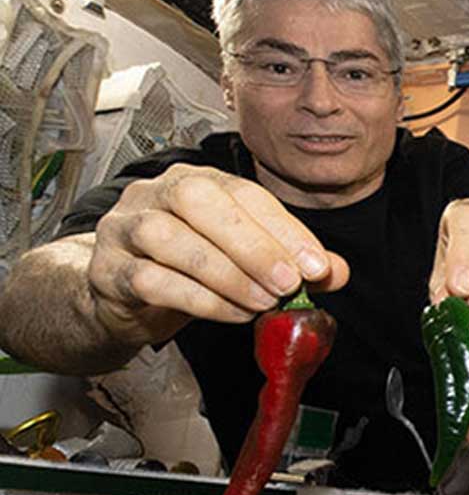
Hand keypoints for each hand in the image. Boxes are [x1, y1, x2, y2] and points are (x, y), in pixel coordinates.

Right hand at [86, 164, 348, 345]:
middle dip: (251, 244)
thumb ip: (290, 261)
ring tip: (263, 302)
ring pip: (167, 238)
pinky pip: (150, 280)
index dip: (284, 228)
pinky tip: (233, 314)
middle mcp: (154, 193)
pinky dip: (200, 300)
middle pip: (198, 201)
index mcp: (195, 180)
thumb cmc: (188, 270)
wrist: (124, 299)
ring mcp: (123, 229)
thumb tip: (336, 271)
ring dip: (225, 273)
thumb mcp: (244, 261)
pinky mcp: (107, 271)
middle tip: (289, 283)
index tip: (317, 265)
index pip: (243, 192)